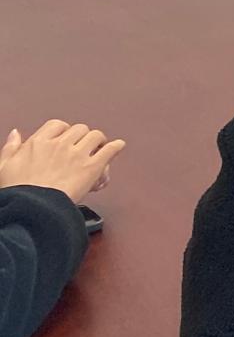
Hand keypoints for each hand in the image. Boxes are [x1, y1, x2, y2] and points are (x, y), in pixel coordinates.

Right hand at [0, 121, 126, 204]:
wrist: (31, 209)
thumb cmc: (16, 193)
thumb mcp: (3, 167)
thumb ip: (10, 148)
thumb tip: (15, 133)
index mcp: (38, 143)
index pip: (57, 126)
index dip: (64, 131)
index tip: (66, 139)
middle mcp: (60, 145)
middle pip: (79, 129)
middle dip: (83, 137)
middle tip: (84, 149)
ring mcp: (77, 155)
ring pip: (96, 136)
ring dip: (99, 142)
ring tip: (100, 149)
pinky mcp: (92, 167)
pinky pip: (110, 150)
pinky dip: (116, 147)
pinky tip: (118, 147)